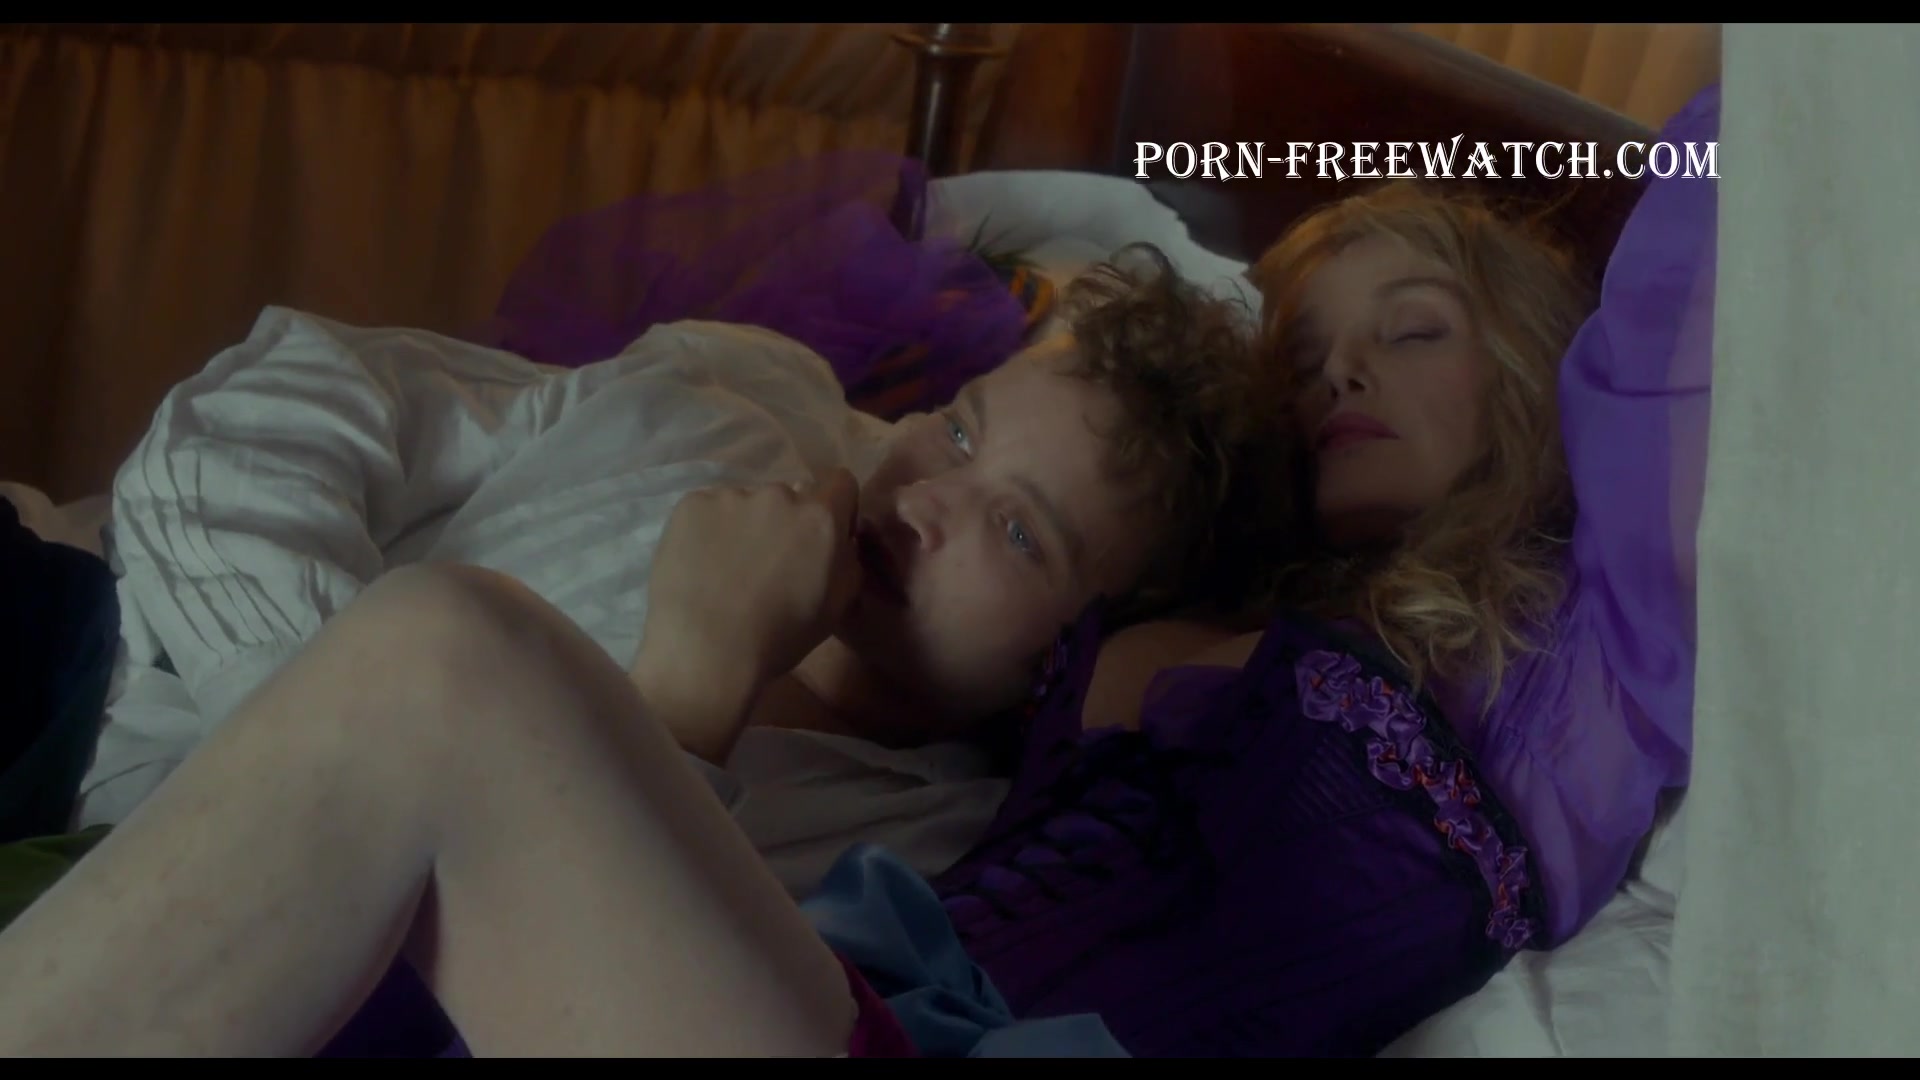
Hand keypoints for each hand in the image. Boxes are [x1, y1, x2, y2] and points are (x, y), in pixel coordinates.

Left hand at [633, 469, 863, 756]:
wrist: (705, 651)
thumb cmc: (779, 638)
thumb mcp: (836, 606)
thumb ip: (847, 561)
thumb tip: (840, 541)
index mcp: (821, 518)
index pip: (840, 483)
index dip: (834, 507)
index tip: (820, 537)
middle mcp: (779, 493)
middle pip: (789, 496)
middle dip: (784, 522)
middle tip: (767, 563)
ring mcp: (732, 496)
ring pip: (746, 503)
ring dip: (745, 525)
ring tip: (726, 569)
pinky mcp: (691, 504)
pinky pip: (709, 509)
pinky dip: (708, 530)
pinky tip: (700, 564)